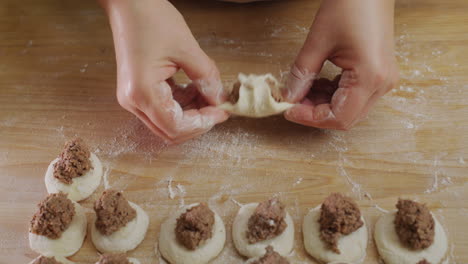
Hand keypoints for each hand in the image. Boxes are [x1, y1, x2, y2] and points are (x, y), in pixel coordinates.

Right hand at [100, 0, 227, 142]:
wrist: (128, 4)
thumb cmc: (152, 19)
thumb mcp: (187, 48)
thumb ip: (207, 78)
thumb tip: (220, 100)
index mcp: (142, 92)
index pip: (176, 126)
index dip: (202, 123)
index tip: (222, 112)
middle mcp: (133, 102)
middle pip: (170, 131)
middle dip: (197, 122)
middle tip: (218, 107)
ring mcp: (133, 98)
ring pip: (167, 123)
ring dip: (191, 114)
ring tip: (208, 94)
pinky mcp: (137, 92)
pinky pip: (162, 110)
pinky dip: (182, 105)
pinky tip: (194, 90)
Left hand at [282, 0, 398, 129]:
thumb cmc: (350, 6)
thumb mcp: (318, 41)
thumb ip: (302, 73)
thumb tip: (289, 96)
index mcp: (370, 77)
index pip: (339, 117)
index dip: (311, 118)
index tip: (289, 109)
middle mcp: (381, 84)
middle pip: (346, 117)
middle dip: (316, 113)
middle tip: (293, 101)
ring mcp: (383, 80)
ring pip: (350, 109)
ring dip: (324, 104)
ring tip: (303, 89)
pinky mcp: (379, 74)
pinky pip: (355, 97)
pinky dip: (334, 95)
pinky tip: (318, 83)